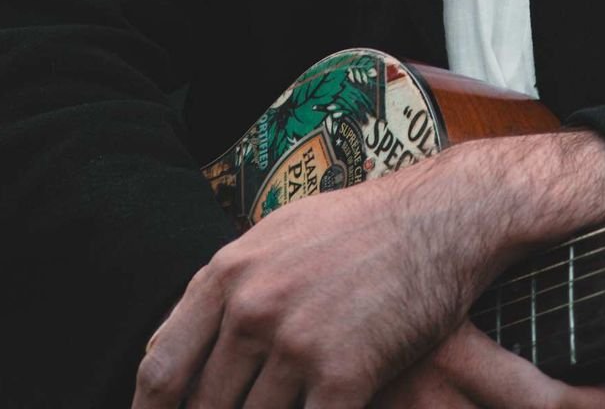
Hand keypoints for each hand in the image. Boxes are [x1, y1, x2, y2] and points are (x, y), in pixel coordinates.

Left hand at [131, 130, 604, 408]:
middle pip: (205, 407)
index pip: (161, 366)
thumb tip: (187, 338)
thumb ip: (232, 285)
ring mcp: (296, 341)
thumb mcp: (281, 235)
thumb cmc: (364, 227)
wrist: (443, 216)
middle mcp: (253, 307)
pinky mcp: (344, 372)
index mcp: (230, 273)